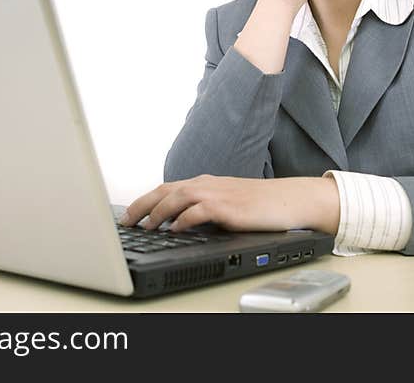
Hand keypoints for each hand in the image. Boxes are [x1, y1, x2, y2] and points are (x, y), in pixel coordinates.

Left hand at [118, 174, 339, 234]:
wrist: (288, 200)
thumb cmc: (259, 203)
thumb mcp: (226, 202)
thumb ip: (203, 208)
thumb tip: (177, 223)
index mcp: (204, 183)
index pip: (166, 189)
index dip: (144, 201)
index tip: (128, 216)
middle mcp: (206, 185)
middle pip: (165, 190)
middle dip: (141, 206)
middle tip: (125, 222)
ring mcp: (217, 194)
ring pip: (177, 197)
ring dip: (157, 212)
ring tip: (145, 227)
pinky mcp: (227, 207)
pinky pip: (198, 211)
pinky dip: (182, 219)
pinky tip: (173, 230)